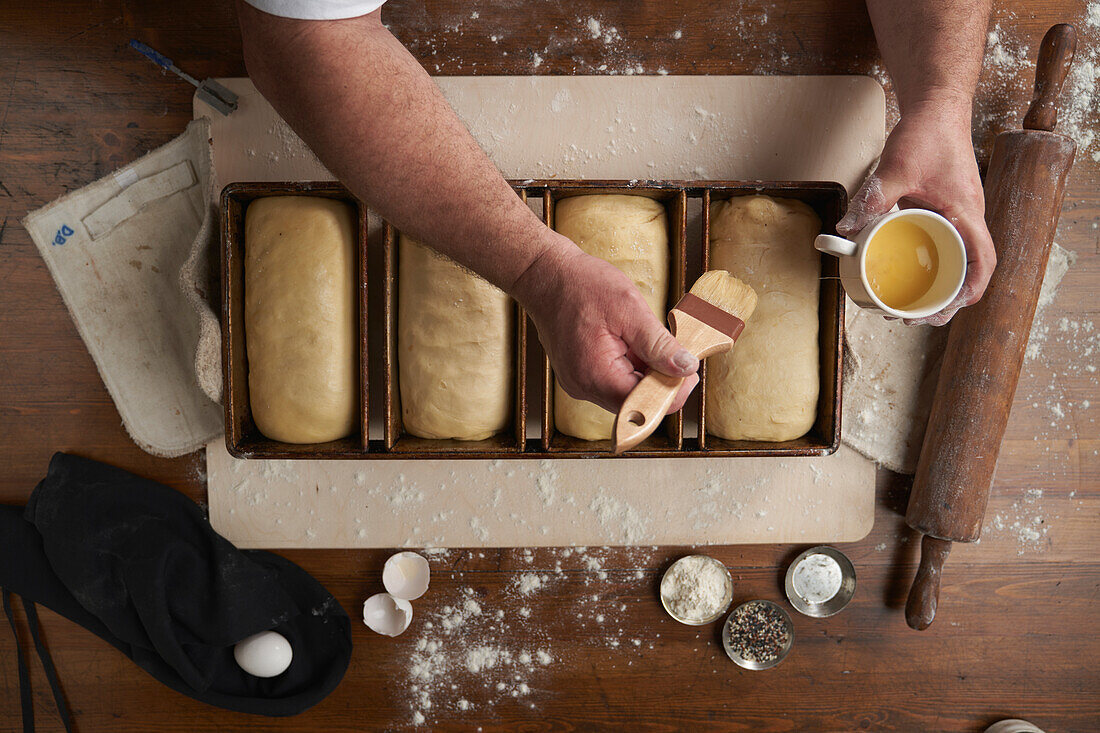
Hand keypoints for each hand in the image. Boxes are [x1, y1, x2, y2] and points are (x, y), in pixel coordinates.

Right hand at [514, 239, 698, 413]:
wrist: (544, 275)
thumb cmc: (580, 285)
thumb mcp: (629, 309)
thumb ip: (659, 344)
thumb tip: (685, 368)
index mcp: (595, 375)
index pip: (644, 404)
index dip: (673, 391)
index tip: (689, 371)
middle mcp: (583, 387)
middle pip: (636, 401)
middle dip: (660, 380)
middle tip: (674, 349)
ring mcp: (579, 382)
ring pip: (626, 392)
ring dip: (645, 372)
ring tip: (645, 339)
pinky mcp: (579, 374)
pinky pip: (612, 381)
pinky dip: (629, 367)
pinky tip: (630, 342)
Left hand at [837, 101, 995, 325]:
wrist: (937, 104)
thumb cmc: (927, 133)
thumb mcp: (895, 169)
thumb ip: (873, 199)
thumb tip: (845, 230)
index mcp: (967, 212)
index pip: (983, 259)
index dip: (970, 288)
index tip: (951, 308)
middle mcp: (969, 216)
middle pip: (970, 268)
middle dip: (948, 299)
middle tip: (915, 318)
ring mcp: (959, 212)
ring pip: (958, 257)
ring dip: (939, 284)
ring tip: (909, 305)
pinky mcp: (947, 206)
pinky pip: (946, 242)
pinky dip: (932, 262)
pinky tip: (908, 271)